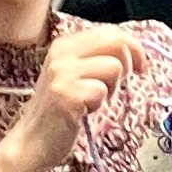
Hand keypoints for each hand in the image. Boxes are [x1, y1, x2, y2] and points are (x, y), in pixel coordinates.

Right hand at [3, 23, 147, 171]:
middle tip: (127, 79)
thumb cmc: (58, 109)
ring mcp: (63, 74)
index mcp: (64, 45)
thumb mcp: (73, 73)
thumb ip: (96, 57)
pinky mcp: (67, 95)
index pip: (109, 31)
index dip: (132, 45)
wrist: (32, 140)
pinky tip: (84, 111)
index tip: (139, 63)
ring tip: (94, 99)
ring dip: (112, 87)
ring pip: (114, 67)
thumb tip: (132, 49)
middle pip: (116, 43)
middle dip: (131, 61)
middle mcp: (62, 55)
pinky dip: (99, 104)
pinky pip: (102, 91)